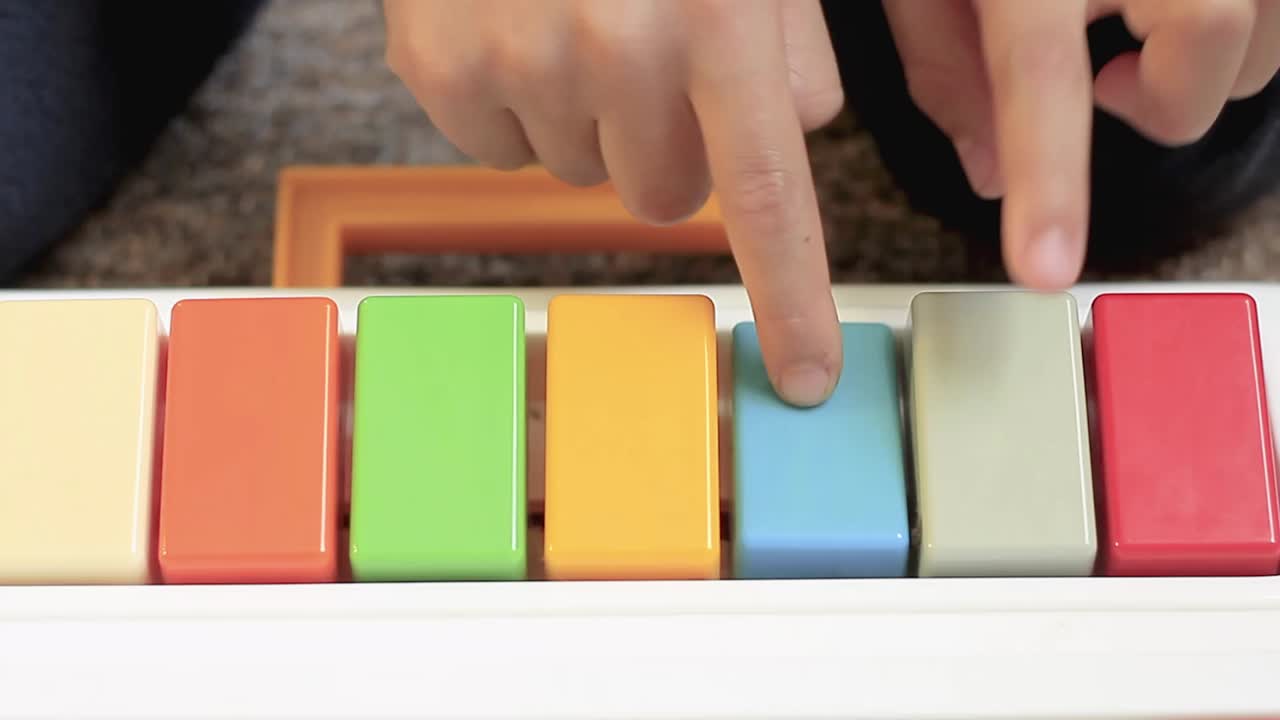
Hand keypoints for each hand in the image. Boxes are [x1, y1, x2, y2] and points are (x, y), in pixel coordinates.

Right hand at [382, 0, 844, 405]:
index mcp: (715, 11)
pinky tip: (517, 25)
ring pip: (582, 173)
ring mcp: (513, 59)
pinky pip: (502, 147)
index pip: (765, 195)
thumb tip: (802, 123)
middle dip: (675, 146)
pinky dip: (517, 104)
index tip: (805, 377)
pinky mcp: (436, 66)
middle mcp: (613, 44)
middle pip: (666, 195)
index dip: (791, 298)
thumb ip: (792, 36)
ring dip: (594, 121)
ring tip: (578, 20)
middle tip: (655, 60)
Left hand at [884, 0, 1279, 288]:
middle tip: (1115, 86)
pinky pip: (1270, 2)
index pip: (1038, 71)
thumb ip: (946, 65)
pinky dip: (1244, 16)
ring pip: (1267, 18)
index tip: (1046, 264)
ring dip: (1218, 51)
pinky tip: (1167, 2)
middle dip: (1171, 97)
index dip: (1047, 176)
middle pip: (1215, 39)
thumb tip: (983, 174)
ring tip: (1139, 25)